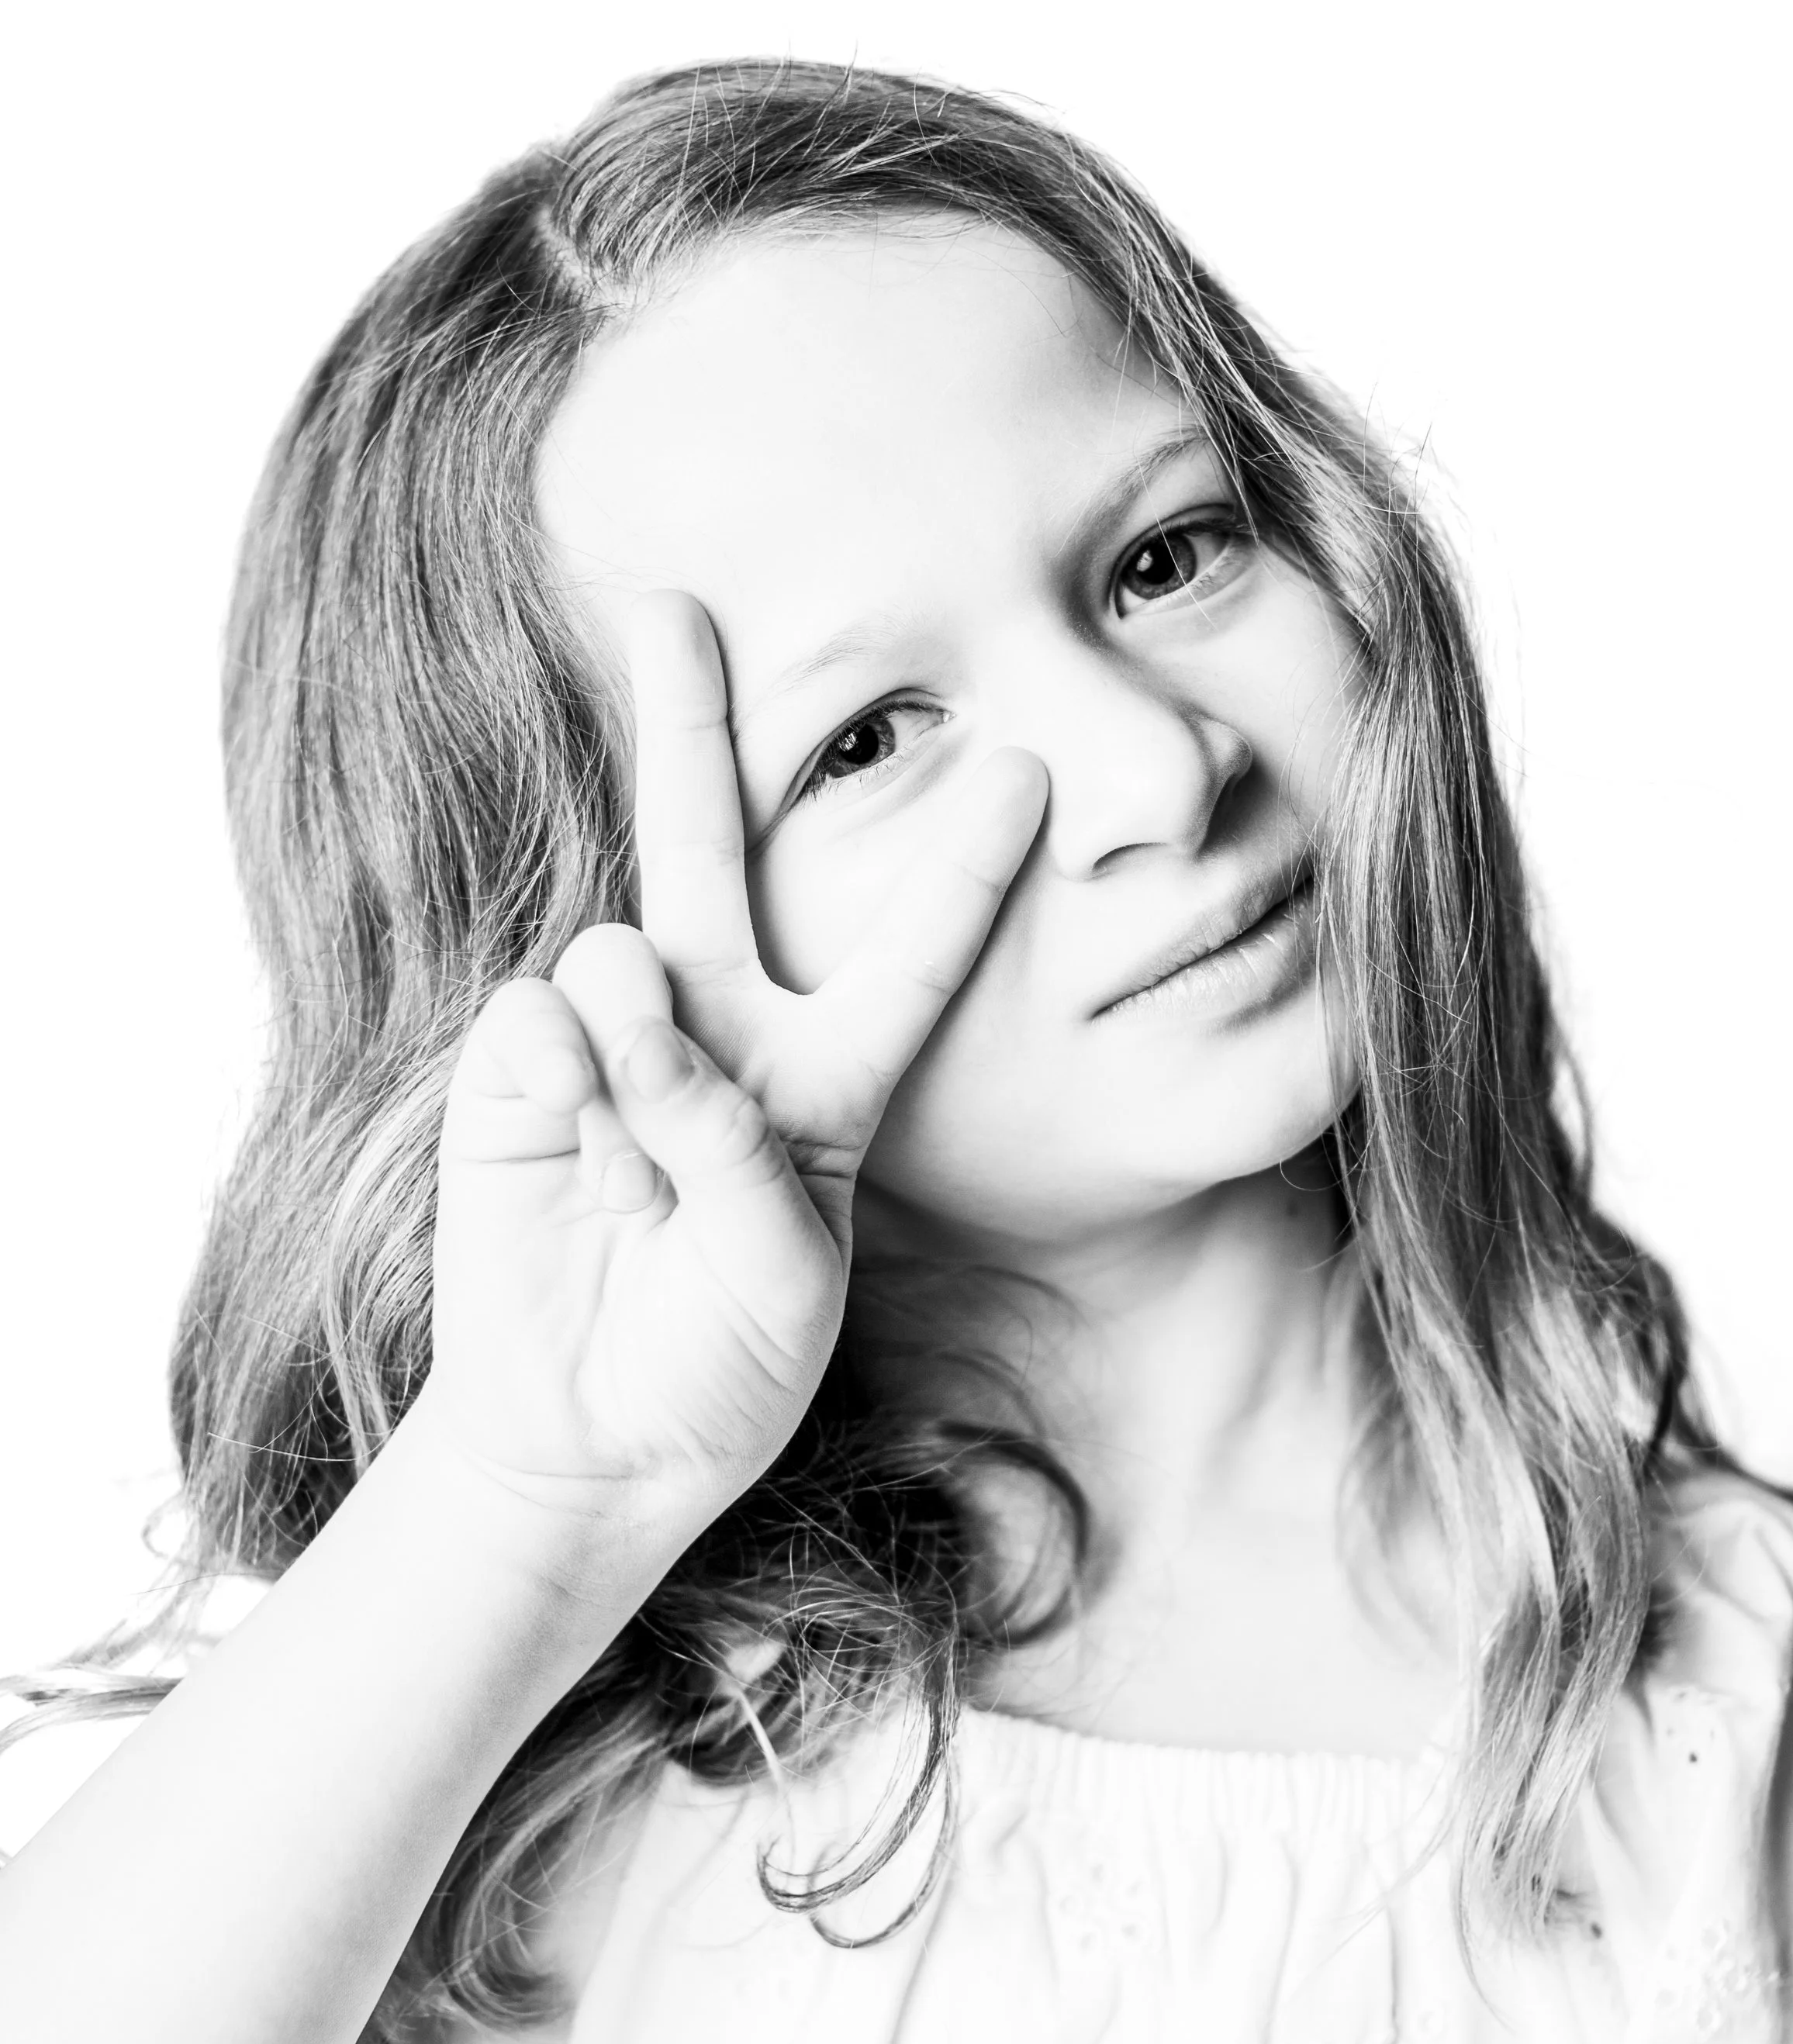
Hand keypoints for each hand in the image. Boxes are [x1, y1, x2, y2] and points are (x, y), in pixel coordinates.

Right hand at [418, 591, 1046, 1564]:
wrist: (590, 1443)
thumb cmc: (717, 1367)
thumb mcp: (784, 1274)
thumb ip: (733, 1140)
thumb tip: (628, 1000)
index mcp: (825, 1084)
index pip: (908, 955)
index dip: (961, 868)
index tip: (1025, 769)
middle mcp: (720, 1036)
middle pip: (713, 850)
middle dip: (690, 726)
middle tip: (671, 599)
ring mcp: (612, 1045)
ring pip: (626, 948)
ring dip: (643, 1046)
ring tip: (641, 1173)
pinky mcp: (516, 1071)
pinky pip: (539, 1015)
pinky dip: (564, 1078)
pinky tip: (574, 1160)